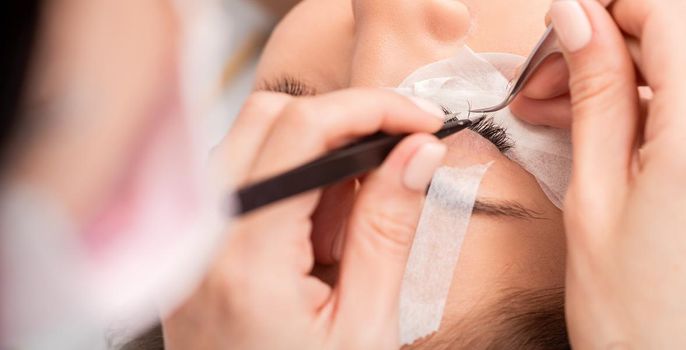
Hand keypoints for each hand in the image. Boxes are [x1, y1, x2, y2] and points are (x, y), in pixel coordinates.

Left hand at [163, 89, 446, 348]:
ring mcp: (191, 245)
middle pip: (269, 118)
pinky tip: (324, 231)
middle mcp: (203, 239)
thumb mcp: (366, 327)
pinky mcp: (196, 252)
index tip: (423, 122)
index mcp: (246, 259)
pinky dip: (294, 183)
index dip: (372, 110)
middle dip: (344, 121)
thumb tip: (417, 153)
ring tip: (361, 214)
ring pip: (253, 143)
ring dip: (319, 153)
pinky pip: (244, 182)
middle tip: (401, 151)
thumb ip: (387, 230)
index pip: (303, 132)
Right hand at [512, 0, 685, 347]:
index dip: (617, 6)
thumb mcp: (592, 196)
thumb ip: (596, 93)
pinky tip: (647, 163)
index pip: (672, 18)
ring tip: (594, 133)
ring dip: (652, 99)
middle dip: (619, 59)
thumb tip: (579, 18)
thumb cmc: (629, 314)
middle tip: (554, 89)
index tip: (577, 21)